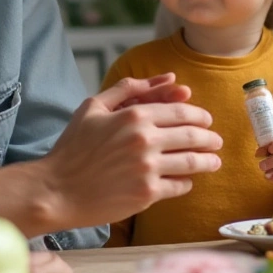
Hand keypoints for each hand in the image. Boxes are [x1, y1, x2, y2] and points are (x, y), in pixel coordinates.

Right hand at [0, 73, 222, 235]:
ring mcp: (148, 168)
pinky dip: (188, 182)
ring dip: (209, 161)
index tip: (206, 121)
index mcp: (134, 116)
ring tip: (214, 161)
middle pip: (193, 135)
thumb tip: (166, 78)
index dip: (199, 116)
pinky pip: (180, 185)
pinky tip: (187, 180)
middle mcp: (145, 140)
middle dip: (210, 138)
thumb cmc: (73, 148)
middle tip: (216, 141)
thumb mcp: (93, 107)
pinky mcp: (147, 194)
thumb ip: (128, 89)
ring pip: (193, 162)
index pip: (182, 112)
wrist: (56, 190)